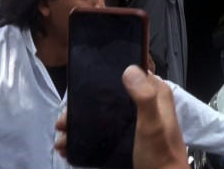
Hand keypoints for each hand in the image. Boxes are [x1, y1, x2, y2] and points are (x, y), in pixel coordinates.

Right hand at [54, 66, 186, 168]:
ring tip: (62, 136)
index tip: (81, 88)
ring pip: (104, 116)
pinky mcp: (128, 139)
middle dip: (85, 107)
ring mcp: (136, 122)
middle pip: (111, 97)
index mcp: (156, 95)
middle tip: (64, 120)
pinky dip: (88, 138)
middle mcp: (146, 105)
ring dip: (81, 124)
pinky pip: (104, 133)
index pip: (132, 74)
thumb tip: (129, 69)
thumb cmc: (160, 154)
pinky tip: (70, 146)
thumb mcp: (152, 125)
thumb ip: (145, 98)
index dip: (106, 78)